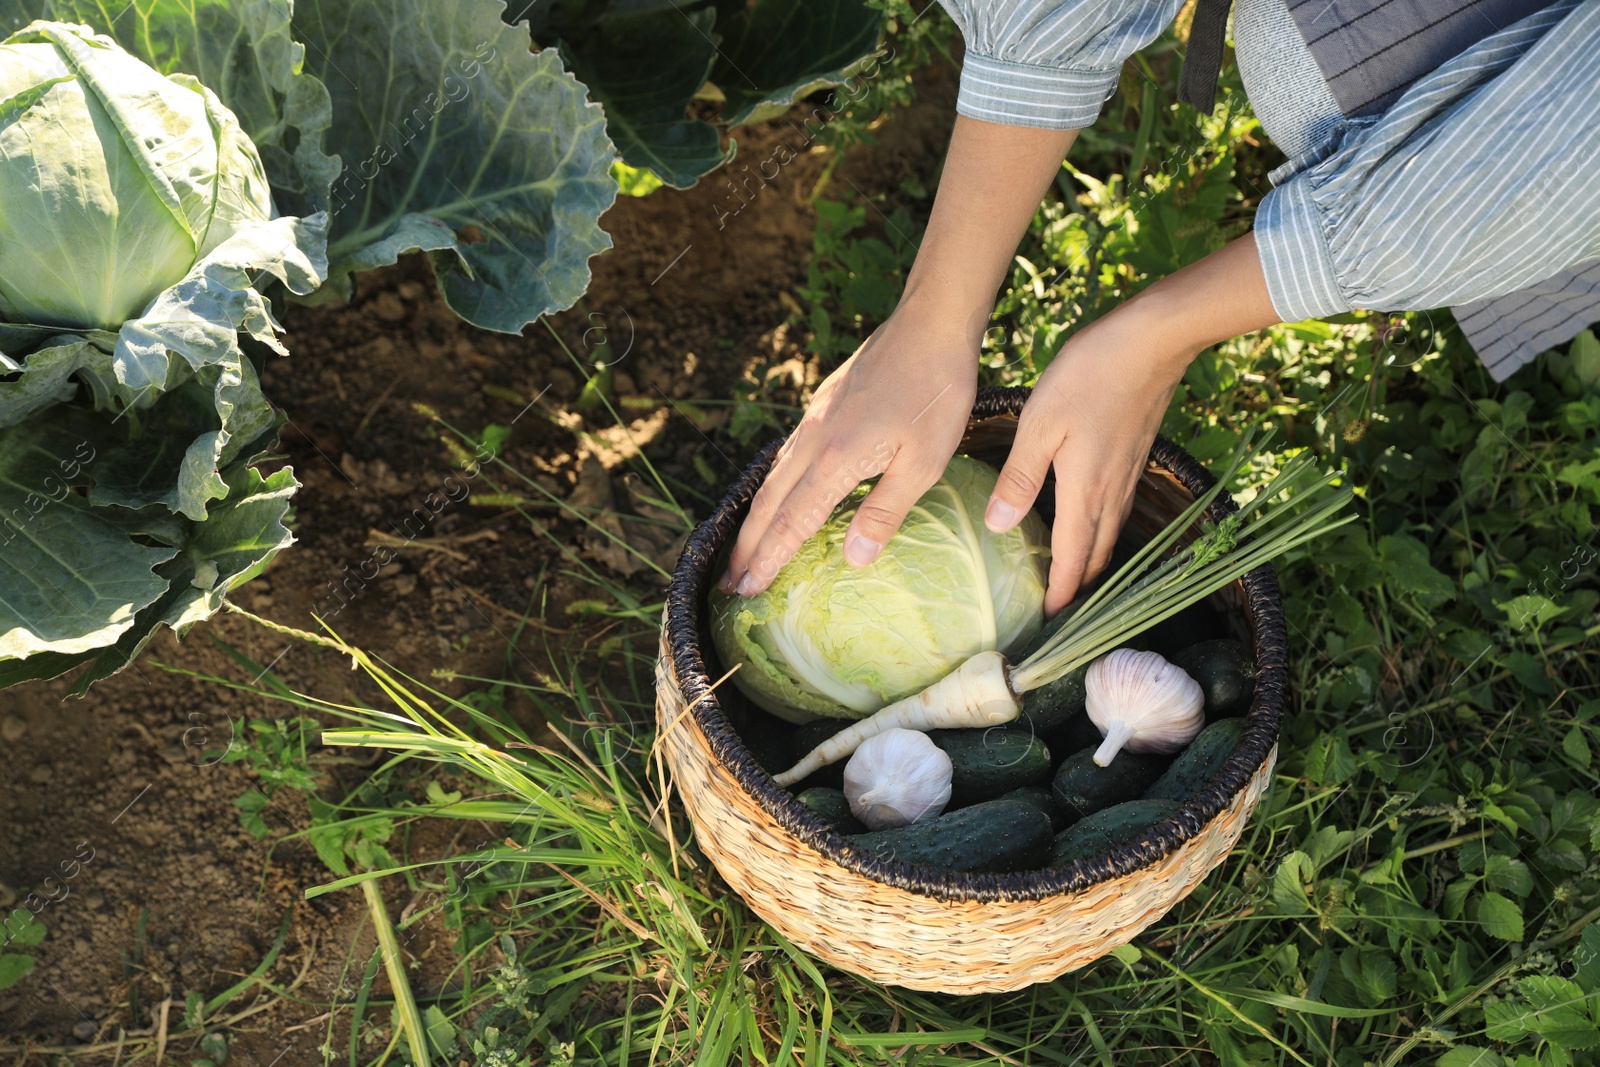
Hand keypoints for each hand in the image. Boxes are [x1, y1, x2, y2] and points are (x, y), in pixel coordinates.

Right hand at [721, 115, 1078, 596]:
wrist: (930, 324)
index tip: (746, 591)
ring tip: (742, 549)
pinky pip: (786, 455)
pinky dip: (772, 485)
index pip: (792, 523)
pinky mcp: (824, 404)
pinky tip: (777, 492)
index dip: (768, 560)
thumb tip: (853, 559)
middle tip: (727, 584)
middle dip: (747, 547)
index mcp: (835, 460)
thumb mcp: (924, 462)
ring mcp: (815, 419)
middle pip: (769, 504)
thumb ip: (885, 512)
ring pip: (772, 478)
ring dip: (755, 518)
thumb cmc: (936, 395)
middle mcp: (813, 441)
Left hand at [984, 233, 1281, 613]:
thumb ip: (1019, 477)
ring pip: (1107, 535)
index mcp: (1085, 492)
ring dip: (1089, 563)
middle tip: (1056, 614)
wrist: (1153, 339)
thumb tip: (1000, 527)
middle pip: (1094, 557)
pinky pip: (1115, 510)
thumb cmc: (1090, 374)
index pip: (1071, 561)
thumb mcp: (1041, 423)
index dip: (1060, 597)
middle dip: (1076, 590)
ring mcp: (1127, 475)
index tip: (1047, 626)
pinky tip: (1085, 523)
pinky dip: (1099, 532)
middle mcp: (1111, 493)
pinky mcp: (1134, 456)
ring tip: (1070, 582)